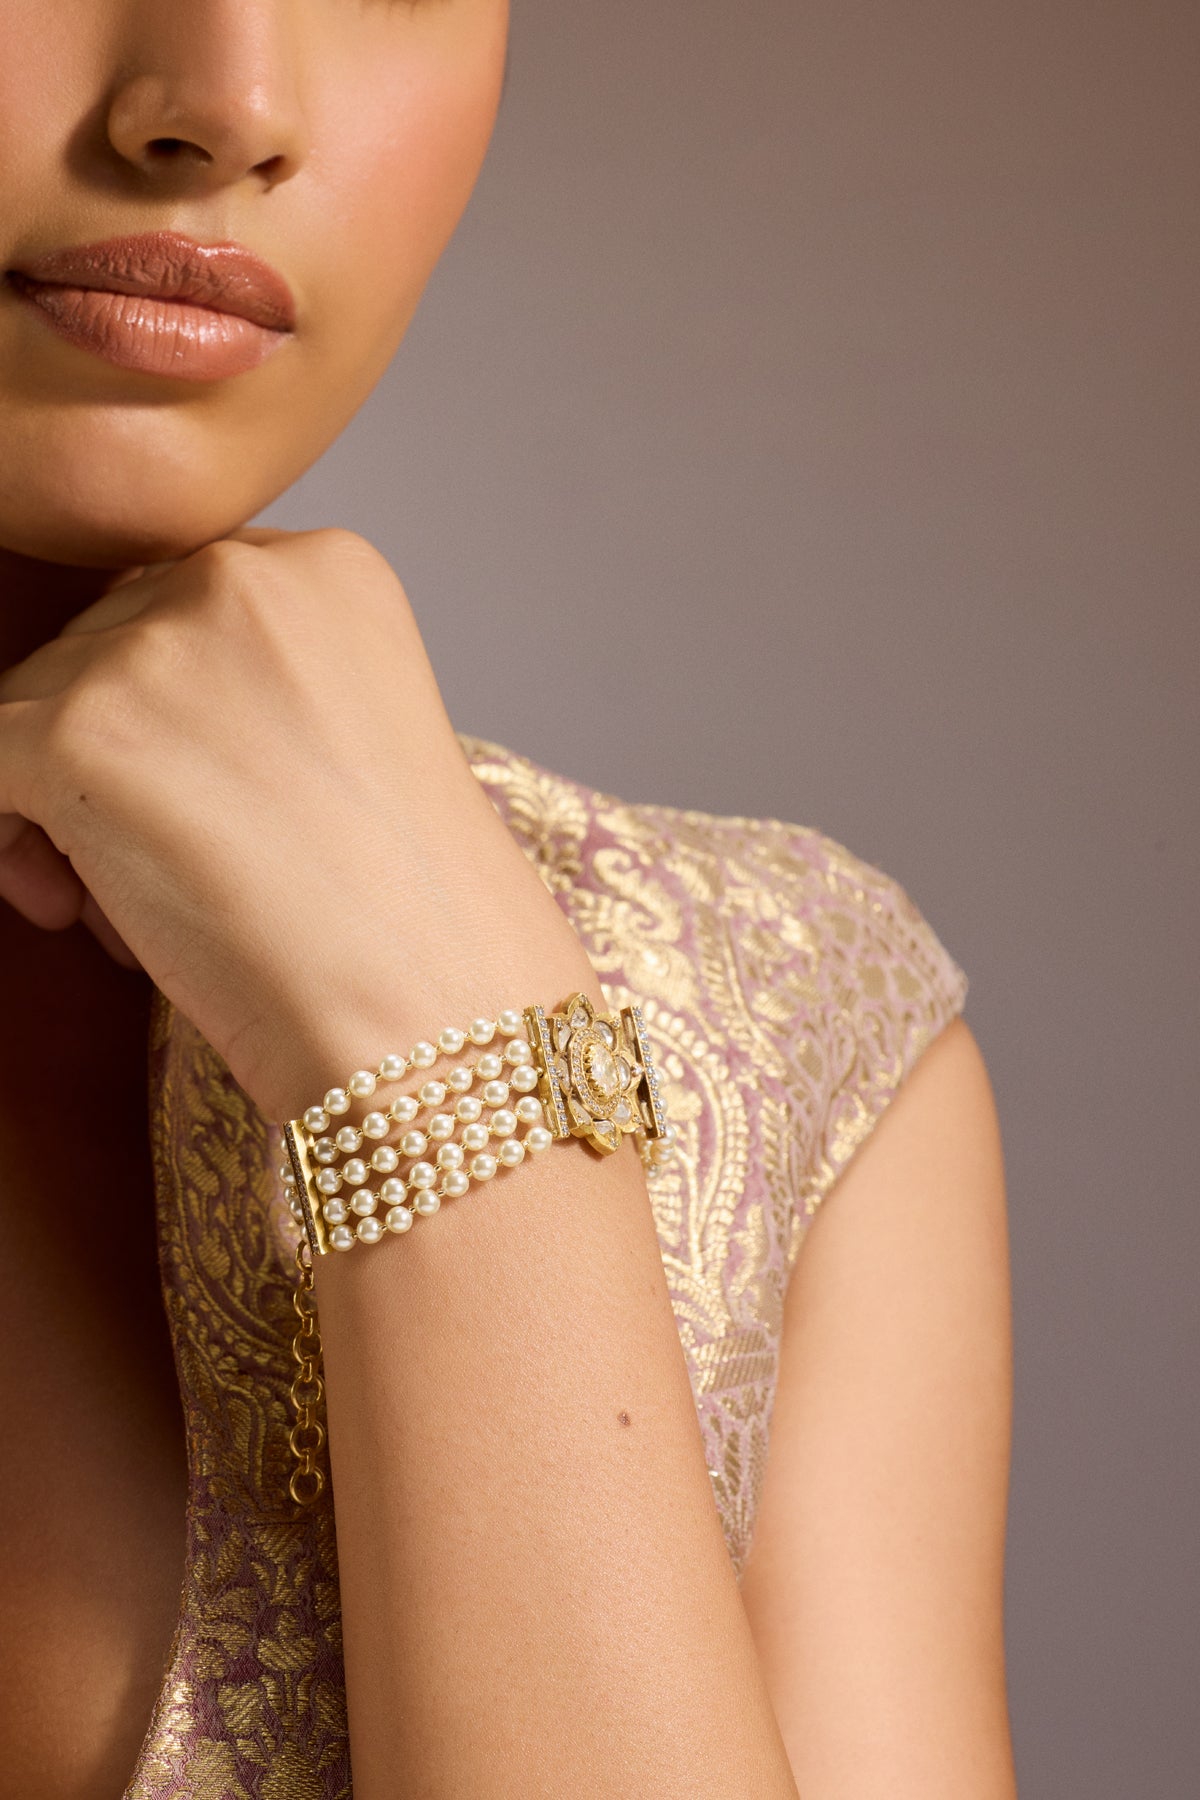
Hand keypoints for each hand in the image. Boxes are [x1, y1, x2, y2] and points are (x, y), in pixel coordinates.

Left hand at [0, 530, 595, 1118]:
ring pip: (28, 706)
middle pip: (98, 648)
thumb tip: (131, 721)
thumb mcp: (352, 744)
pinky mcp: (77, 728)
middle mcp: (241, 578)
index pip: (181, 608)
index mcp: (329, 569)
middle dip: (107, 759)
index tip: (194, 795)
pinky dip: (4, 844)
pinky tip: (75, 912)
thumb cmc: (411, 913)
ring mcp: (155, 648)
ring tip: (136, 915)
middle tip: (156, 874)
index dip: (166, 712)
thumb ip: (252, 693)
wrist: (430, 1006)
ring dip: (57, 812)